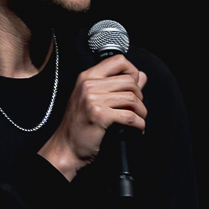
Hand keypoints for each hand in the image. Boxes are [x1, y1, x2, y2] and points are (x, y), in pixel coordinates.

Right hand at [38, 55, 146, 181]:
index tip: (135, 86)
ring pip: (131, 98)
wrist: (66, 147)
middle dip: (140, 96)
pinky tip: (138, 129)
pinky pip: (129, 116)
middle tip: (138, 108)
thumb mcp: (95, 100)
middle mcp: (88, 85)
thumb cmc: (79, 125)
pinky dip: (139, 124)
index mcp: (87, 77)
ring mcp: (92, 100)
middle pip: (129, 80)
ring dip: (141, 111)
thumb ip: (118, 86)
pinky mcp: (99, 116)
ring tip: (139, 119)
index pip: (118, 61)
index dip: (133, 71)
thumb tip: (142, 76)